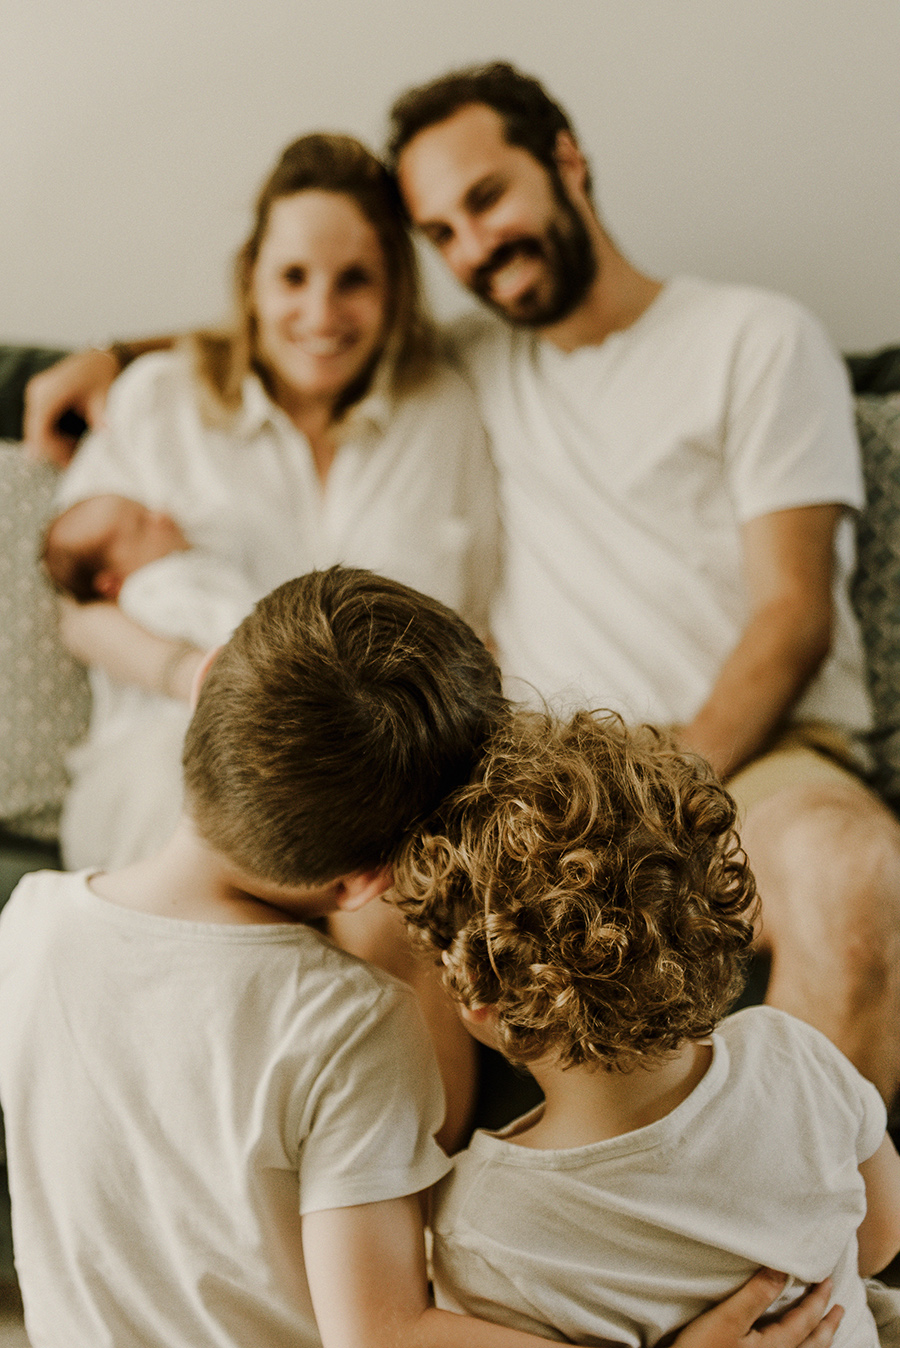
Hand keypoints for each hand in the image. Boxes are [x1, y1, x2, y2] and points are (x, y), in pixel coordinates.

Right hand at [23, 347, 118, 465]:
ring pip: (37, 432)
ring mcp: (37, 396)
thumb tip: (106, 437)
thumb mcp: (105, 397)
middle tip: (75, 464)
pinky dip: (53, 438)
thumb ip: (102, 417)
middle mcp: (38, 392)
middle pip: (36, 433)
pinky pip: (41, 426)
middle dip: (54, 452)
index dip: (49, 449)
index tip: (65, 464)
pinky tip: (71, 445)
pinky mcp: (41, 400)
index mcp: (51, 391)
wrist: (100, 359)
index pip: (40, 428)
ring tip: (75, 455)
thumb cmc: (103, 375)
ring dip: (54, 447)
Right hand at [673, 1271, 841, 1347]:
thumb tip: (782, 1268)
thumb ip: (756, 1294)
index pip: (805, 1320)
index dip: (817, 1300)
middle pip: (812, 1343)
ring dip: (818, 1341)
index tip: (827, 1282)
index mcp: (775, 1347)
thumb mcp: (727, 1319)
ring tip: (823, 1332)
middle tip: (838, 1308)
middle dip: (826, 1325)